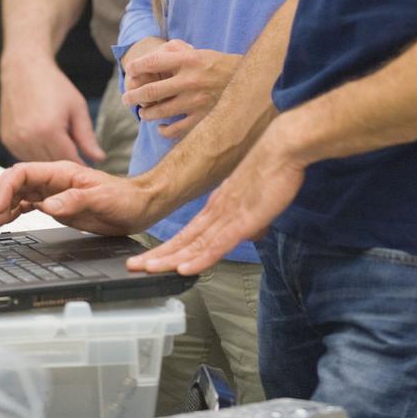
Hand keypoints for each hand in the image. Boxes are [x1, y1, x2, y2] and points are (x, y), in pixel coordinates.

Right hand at [0, 50, 104, 164]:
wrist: (23, 69)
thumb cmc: (54, 85)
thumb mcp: (77, 107)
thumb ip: (87, 137)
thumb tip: (99, 159)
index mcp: (49, 131)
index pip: (69, 160)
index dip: (81, 164)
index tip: (90, 166)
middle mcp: (29, 138)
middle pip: (53, 163)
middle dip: (66, 161)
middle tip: (78, 156)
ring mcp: (14, 140)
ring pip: (38, 162)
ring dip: (50, 158)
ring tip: (61, 146)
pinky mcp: (6, 139)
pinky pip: (25, 155)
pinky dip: (36, 153)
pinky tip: (45, 141)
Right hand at [0, 160, 153, 235]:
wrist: (140, 205)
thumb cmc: (125, 198)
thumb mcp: (102, 198)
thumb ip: (74, 200)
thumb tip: (47, 205)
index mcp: (62, 171)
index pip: (24, 172)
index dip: (6, 187)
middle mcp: (55, 179)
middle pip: (15, 180)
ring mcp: (54, 191)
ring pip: (19, 192)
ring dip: (2, 203)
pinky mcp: (57, 204)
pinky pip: (28, 204)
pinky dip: (14, 212)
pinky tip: (4, 221)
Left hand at [124, 40, 241, 138]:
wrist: (251, 83)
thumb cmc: (220, 66)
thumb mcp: (199, 52)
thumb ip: (176, 52)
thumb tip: (150, 59)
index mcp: (189, 60)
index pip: (152, 62)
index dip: (135, 67)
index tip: (129, 72)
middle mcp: (190, 81)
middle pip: (150, 91)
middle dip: (132, 96)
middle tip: (126, 99)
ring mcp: (196, 102)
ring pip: (159, 112)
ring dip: (146, 114)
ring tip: (142, 113)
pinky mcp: (203, 119)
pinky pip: (175, 129)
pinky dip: (164, 130)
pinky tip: (161, 127)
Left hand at [128, 113, 305, 273]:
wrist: (283, 148)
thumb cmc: (273, 169)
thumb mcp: (256, 199)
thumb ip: (249, 215)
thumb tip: (250, 229)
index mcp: (218, 206)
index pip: (188, 234)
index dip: (169, 248)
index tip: (151, 259)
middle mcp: (217, 212)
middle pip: (183, 240)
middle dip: (158, 256)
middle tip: (133, 266)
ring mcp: (228, 216)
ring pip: (194, 244)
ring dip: (170, 259)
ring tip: (147, 269)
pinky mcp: (242, 220)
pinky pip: (218, 244)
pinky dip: (200, 258)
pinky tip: (185, 268)